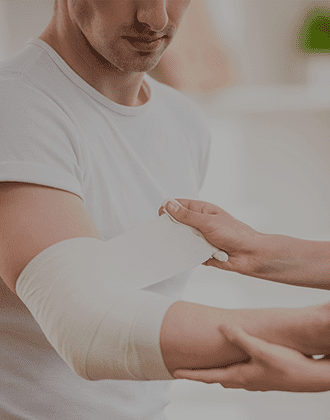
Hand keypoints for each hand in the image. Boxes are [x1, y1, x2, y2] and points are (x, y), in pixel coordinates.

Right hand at [159, 198, 263, 275]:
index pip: (178, 206)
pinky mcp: (201, 253)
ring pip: (181, 239)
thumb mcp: (208, 222)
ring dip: (181, 243)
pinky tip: (186, 256)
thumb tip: (169, 205)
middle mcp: (199, 223)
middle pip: (177, 223)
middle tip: (168, 233)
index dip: (168, 209)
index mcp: (201, 210)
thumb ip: (187, 216)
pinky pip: (187, 253)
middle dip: (172, 228)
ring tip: (182, 245)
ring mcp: (200, 238)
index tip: (161, 217)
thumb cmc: (235, 234)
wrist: (251, 255)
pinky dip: (187, 255)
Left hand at [173, 325, 329, 391]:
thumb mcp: (260, 349)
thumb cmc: (288, 366)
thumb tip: (223, 327)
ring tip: (208, 366)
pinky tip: (237, 361)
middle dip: (202, 374)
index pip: (208, 376)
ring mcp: (255, 380)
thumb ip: (240, 337)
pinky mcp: (264, 376)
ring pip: (229, 376)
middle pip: (217, 377)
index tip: (175, 373)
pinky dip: (232, 368)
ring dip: (217, 372)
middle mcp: (245, 380)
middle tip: (188, 370)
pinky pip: (241, 373)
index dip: (191, 374)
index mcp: (240, 375)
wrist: (311, 377)